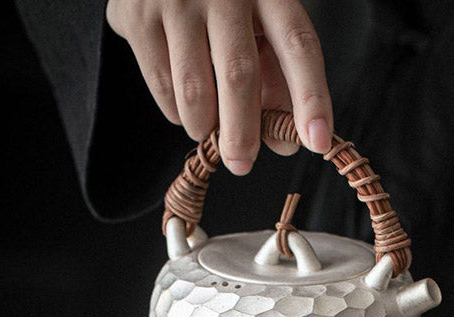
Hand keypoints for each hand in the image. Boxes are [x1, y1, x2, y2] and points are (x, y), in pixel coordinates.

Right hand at [106, 0, 332, 172]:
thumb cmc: (224, 3)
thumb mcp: (260, 27)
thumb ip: (277, 81)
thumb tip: (283, 145)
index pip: (298, 46)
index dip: (310, 97)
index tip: (316, 141)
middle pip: (239, 74)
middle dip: (242, 133)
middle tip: (241, 164)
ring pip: (195, 88)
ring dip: (204, 127)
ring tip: (209, 133)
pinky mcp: (137, 14)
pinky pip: (161, 83)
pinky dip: (175, 111)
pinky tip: (183, 110)